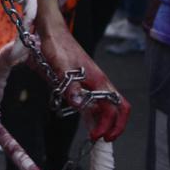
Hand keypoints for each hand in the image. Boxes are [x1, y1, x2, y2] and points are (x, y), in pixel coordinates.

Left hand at [38, 12, 129, 141]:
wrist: (51, 31)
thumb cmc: (56, 45)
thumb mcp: (60, 65)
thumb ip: (70, 84)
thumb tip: (81, 104)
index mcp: (98, 79)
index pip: (113, 107)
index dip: (108, 124)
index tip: (95, 135)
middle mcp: (99, 81)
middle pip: (118, 107)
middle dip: (114, 125)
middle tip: (101, 138)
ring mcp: (93, 81)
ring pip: (109, 103)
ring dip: (105, 119)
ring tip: (95, 132)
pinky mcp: (84, 80)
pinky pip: (96, 99)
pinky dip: (96, 111)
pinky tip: (87, 117)